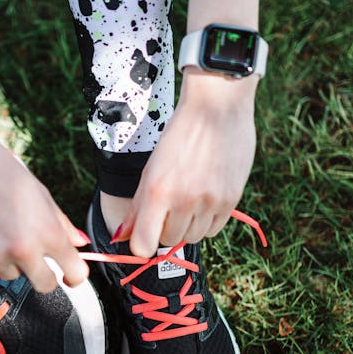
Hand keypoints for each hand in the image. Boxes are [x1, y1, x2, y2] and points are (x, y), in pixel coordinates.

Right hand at [0, 112, 88, 292]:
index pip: (75, 273)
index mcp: (47, 232)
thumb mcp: (39, 193)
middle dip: (45, 275)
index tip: (70, 273)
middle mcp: (22, 250)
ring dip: (10, 260)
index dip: (75, 275)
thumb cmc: (0, 170)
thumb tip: (80, 244)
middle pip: (45, 285)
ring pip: (12, 273)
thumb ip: (61, 223)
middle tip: (35, 256)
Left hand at [121, 71, 257, 256]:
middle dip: (164, 228)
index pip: (143, 245)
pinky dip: (206, 221)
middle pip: (168, 241)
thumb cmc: (179, 136)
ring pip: (192, 237)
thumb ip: (137, 206)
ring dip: (187, 225)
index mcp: (158, 191)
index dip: (141, 244)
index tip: (144, 234)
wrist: (217, 108)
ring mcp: (210, 201)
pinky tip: (205, 198)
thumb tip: (121, 237)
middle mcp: (184, 200)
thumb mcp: (151, 169)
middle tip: (169, 204)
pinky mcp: (231, 200)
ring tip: (188, 198)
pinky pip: (214, 230)